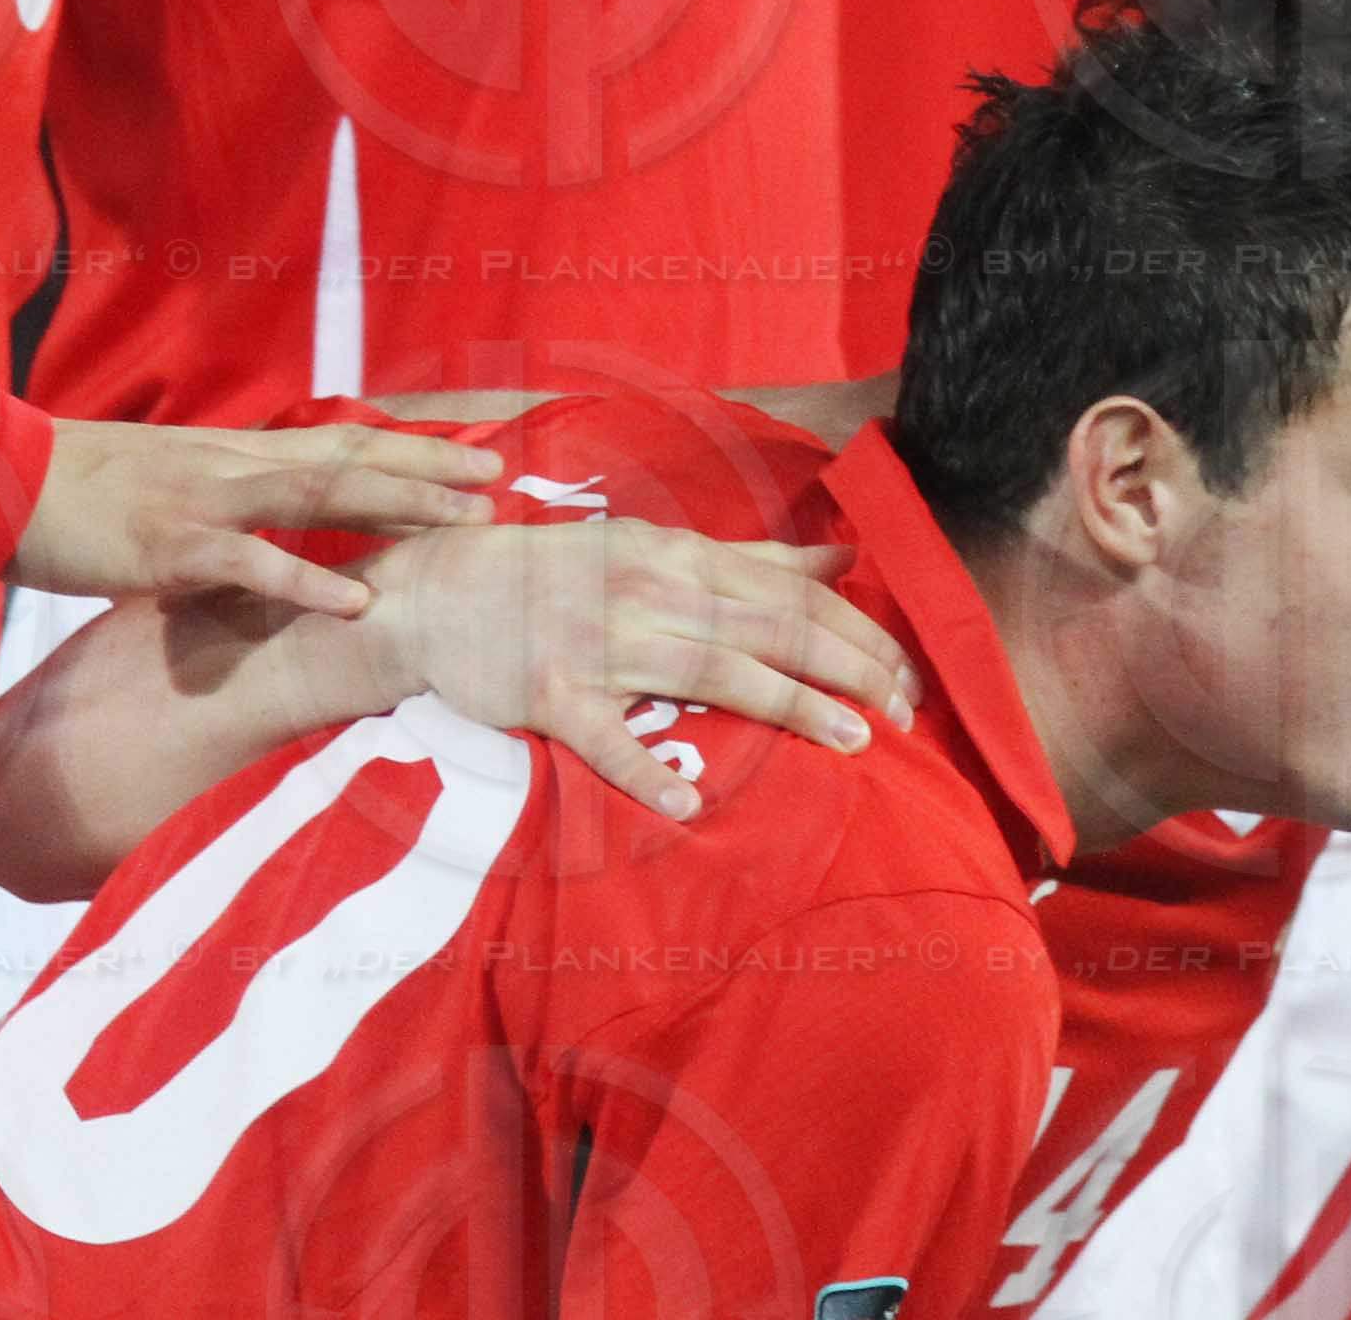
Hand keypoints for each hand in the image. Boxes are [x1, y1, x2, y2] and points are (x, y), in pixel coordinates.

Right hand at [17, 416, 499, 613]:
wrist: (2, 480)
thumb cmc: (80, 493)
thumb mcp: (167, 491)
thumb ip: (223, 512)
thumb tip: (262, 541)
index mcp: (235, 456)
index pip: (339, 442)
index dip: (408, 446)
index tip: (472, 450)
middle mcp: (234, 466)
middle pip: (350, 456)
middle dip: (429, 466)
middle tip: (503, 478)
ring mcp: (206, 502)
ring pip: (321, 495)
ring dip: (398, 504)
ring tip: (465, 519)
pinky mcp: (171, 548)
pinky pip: (251, 564)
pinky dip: (307, 580)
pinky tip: (357, 599)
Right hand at [367, 519, 919, 822]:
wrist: (443, 591)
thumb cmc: (563, 572)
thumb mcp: (660, 547)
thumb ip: (753, 561)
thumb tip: (842, 560)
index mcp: (682, 556)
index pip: (792, 592)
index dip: (856, 630)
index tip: (905, 673)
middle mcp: (653, 592)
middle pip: (773, 627)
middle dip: (850, 665)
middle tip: (907, 710)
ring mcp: (603, 642)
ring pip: (715, 669)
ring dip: (790, 704)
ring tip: (853, 738)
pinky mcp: (553, 693)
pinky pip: (604, 737)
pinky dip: (643, 769)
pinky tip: (688, 802)